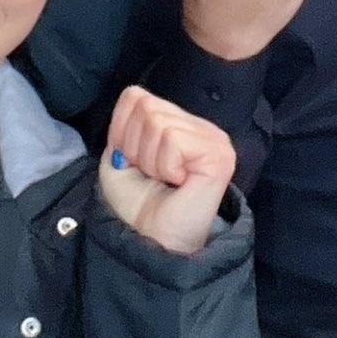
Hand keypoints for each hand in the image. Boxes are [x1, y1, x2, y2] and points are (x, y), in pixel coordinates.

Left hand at [97, 86, 235, 254]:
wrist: (150, 241)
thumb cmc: (136, 204)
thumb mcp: (118, 155)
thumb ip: (126, 122)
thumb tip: (137, 100)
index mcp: (180, 123)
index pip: (136, 96)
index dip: (121, 130)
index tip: (132, 162)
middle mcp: (201, 126)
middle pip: (145, 106)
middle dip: (134, 146)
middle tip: (151, 175)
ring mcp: (214, 139)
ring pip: (157, 123)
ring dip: (149, 160)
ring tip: (165, 181)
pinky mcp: (218, 154)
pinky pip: (172, 140)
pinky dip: (164, 166)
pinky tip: (178, 183)